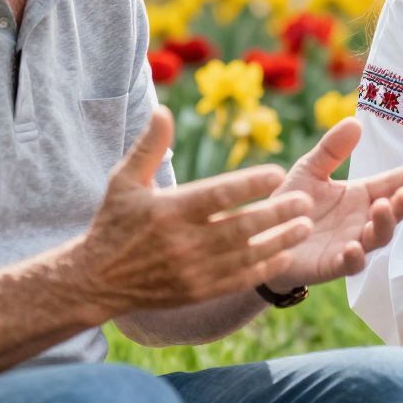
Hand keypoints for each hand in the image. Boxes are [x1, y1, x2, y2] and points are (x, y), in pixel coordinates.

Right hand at [66, 107, 315, 318]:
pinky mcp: (197, 293)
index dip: (250, 184)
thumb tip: (164, 110)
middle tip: (306, 200)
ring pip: (246, 256)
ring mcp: (192, 271)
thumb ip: (149, 146)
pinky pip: (239, 281)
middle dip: (277, 213)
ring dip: (279, 241)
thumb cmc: (114, 222)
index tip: (278, 173)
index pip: (217, 196)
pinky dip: (264, 269)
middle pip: (240, 227)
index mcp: (169, 211)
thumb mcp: (124, 180)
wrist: (96, 280)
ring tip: (307, 226)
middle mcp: (183, 243)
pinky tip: (285, 255)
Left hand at [258, 117, 402, 290]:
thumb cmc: (292, 202)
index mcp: (359, 195)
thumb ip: (331, 150)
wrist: (264, 237)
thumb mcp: (310, 170)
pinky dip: (355, 258)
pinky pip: (350, 265)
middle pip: (391, 214)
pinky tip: (353, 247)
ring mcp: (350, 243)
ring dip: (383, 225)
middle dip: (402, 204)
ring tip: (382, 208)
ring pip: (377, 238)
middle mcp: (360, 220)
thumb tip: (355, 121)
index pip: (388, 184)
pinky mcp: (331, 265)